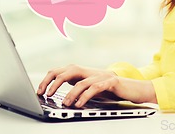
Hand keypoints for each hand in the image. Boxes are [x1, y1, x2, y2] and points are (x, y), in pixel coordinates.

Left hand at [37, 64, 156, 107]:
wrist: (135, 88)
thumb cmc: (113, 90)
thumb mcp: (91, 89)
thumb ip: (78, 87)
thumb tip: (62, 93)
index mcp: (83, 72)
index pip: (61, 71)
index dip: (49, 79)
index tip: (40, 91)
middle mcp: (90, 71)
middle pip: (67, 71)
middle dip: (53, 82)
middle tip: (45, 94)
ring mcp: (100, 75)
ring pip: (80, 81)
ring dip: (70, 93)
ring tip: (64, 103)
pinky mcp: (110, 81)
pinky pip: (95, 87)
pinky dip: (85, 96)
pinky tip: (79, 104)